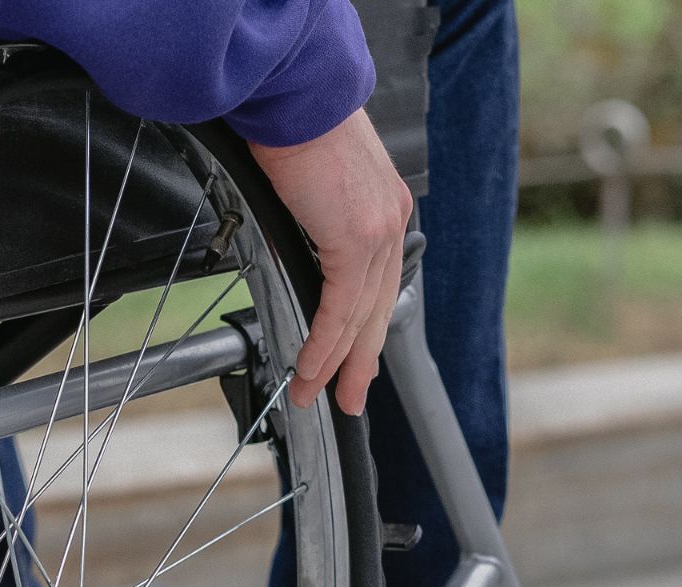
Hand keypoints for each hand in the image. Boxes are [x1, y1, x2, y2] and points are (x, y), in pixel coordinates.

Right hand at [249, 110, 412, 414]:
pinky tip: (309, 367)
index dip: (364, 326)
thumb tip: (291, 251)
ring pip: (359, 317)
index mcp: (385, 206)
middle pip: (378, 308)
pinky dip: (323, 343)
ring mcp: (379, 231)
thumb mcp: (309, 183)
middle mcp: (390, 221)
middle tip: (347, 397)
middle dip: (360, 360)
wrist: (294, 95)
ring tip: (314, 394)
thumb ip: (311, 223)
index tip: (352, 355)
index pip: (378, 283)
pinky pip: (340, 309)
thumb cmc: (291, 125)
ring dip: (333, 362)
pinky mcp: (356, 239)